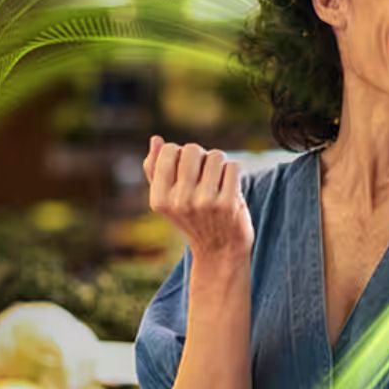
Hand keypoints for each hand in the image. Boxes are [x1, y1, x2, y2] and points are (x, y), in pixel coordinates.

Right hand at [144, 136, 253, 260]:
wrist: (220, 249)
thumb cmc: (193, 218)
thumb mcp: (168, 198)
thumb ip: (156, 169)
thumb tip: (155, 139)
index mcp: (159, 198)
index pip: (169, 150)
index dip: (181, 153)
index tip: (186, 171)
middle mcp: (179, 201)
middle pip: (192, 149)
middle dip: (201, 156)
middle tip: (205, 175)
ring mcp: (205, 203)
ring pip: (216, 156)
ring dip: (219, 165)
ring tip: (217, 183)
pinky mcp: (229, 204)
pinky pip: (233, 167)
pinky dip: (233, 173)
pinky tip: (230, 189)